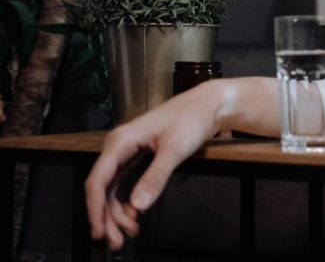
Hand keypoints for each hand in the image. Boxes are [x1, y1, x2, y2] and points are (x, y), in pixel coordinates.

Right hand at [85, 80, 228, 249]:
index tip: (100, 230)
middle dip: (107, 216)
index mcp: (120, 141)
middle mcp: (118, 146)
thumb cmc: (191, 118)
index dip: (95, 209)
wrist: (207, 105)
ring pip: (112, 188)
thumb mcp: (175, 150)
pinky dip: (126, 201)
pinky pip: (123, 182)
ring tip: (129, 232)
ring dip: (117, 212)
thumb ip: (155, 177)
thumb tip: (138, 204)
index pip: (98, 180)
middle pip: (103, 188)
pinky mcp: (137, 155)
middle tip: (117, 240)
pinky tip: (133, 214)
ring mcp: (127, 151)